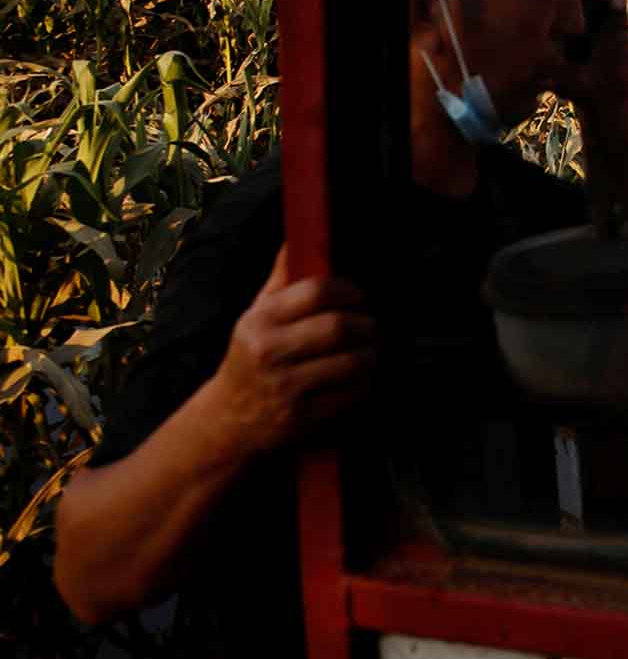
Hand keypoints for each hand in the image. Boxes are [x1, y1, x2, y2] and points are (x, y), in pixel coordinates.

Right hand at [207, 246, 373, 457]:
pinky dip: (363, 384)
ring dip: (370, 355)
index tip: (357, 296)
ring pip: (353, 361)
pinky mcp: (301, 417)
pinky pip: (352, 393)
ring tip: (367, 351)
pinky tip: (356, 379)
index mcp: (259, 321)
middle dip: (366, 325)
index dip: (348, 290)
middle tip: (369, 326)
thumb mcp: (256, 316)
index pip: (315, 291)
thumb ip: (280, 279)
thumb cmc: (251, 357)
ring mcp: (285, 387)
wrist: (226, 421)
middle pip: (339, 326)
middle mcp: (268, 351)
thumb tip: (296, 237)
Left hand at [554, 0, 627, 114]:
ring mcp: (598, 15)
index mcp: (557, 24)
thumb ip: (550, 71)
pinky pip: (618, 6)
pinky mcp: (619, 22)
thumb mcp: (559, 79)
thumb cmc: (575, 87)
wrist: (606, 96)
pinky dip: (617, 1)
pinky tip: (614, 2)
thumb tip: (534, 70)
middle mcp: (577, 14)